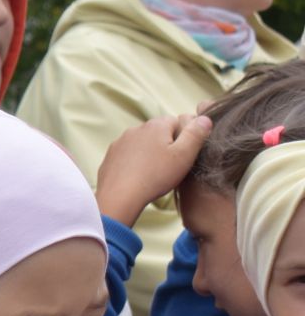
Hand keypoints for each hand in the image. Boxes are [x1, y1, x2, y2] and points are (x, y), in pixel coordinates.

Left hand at [94, 113, 211, 226]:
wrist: (119, 197)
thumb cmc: (155, 176)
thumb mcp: (185, 155)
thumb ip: (196, 134)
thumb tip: (205, 118)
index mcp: (156, 125)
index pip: (178, 122)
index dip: (184, 138)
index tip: (183, 155)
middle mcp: (136, 128)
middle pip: (159, 132)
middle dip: (167, 145)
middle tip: (170, 166)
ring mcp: (120, 142)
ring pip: (143, 144)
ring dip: (151, 154)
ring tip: (155, 173)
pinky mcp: (111, 156)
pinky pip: (128, 155)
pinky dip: (135, 162)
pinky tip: (139, 176)